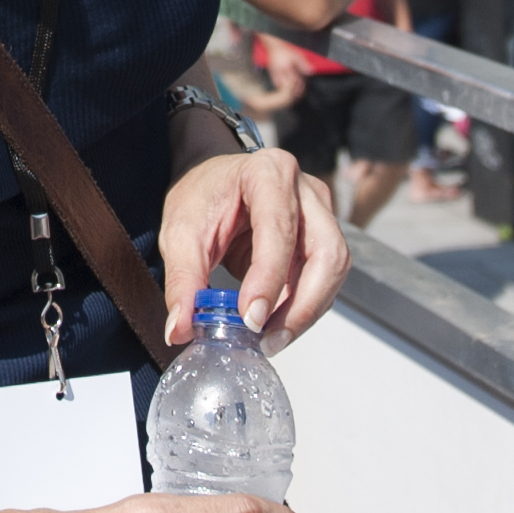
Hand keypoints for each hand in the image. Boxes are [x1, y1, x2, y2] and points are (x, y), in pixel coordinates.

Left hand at [160, 149, 347, 346]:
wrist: (213, 186)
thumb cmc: (201, 198)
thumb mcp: (180, 233)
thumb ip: (182, 279)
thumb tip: (182, 329)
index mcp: (268, 173)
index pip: (280, 230)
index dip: (269, 279)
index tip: (251, 319)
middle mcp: (305, 190)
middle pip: (326, 252)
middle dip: (303, 305)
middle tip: (269, 339)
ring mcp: (320, 213)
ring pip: (333, 270)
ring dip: (306, 312)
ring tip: (270, 339)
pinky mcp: (321, 238)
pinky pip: (324, 280)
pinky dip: (303, 308)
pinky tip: (276, 325)